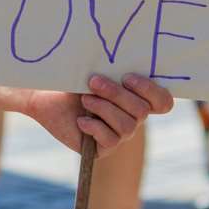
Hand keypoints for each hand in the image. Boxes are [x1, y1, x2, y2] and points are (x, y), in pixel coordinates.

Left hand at [25, 74, 173, 154]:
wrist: (45, 97)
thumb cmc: (72, 80)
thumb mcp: (90, 70)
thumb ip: (108, 68)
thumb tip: (115, 61)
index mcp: (135, 98)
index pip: (162, 102)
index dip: (151, 91)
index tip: (127, 77)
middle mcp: (132, 118)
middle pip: (142, 111)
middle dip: (117, 94)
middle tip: (94, 81)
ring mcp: (119, 134)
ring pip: (127, 126)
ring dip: (104, 109)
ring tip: (85, 99)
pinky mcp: (103, 147)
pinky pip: (111, 140)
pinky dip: (95, 127)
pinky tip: (80, 120)